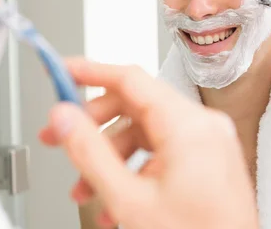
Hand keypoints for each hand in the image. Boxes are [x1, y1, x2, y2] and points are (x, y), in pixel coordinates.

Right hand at [39, 58, 257, 228]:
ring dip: (110, 157)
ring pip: (145, 133)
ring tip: (85, 187)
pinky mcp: (208, 163)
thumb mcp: (130, 199)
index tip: (63, 71)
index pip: (130, 79)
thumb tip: (64, 119)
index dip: (90, 72)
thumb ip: (90, 153)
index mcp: (190, 126)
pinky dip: (134, 169)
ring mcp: (209, 145)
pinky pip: (162, 153)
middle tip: (60, 137)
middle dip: (93, 126)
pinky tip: (115, 200)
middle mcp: (204, 128)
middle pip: (135, 107)